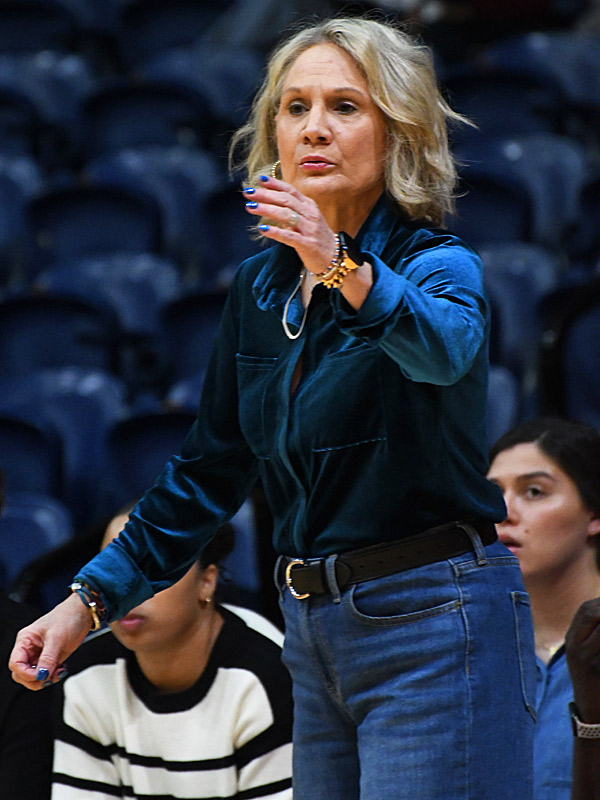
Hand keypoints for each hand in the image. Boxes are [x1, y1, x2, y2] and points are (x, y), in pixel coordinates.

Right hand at [9, 593, 91, 689]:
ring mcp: (40, 655)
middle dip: (34, 679)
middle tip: (48, 677)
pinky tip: (61, 670)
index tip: (40, 675)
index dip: (25, 673)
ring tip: (58, 672)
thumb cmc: (68, 617)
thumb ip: (48, 658)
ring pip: (33, 676)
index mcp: (25, 640)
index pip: (15, 663)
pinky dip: (52, 676)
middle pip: (21, 673)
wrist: (83, 613)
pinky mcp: (50, 659)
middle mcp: (30, 649)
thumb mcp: (57, 637)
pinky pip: (46, 674)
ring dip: (45, 679)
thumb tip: (42, 674)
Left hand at [244, 174, 337, 274]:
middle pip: (286, 200)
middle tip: (248, 192)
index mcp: (309, 206)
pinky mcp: (308, 245)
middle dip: (266, 195)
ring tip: (251, 207)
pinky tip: (262, 229)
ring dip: (267, 209)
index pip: (291, 191)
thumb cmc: (317, 238)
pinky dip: (275, 232)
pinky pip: (289, 237)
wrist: (336, 258)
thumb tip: (270, 201)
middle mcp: (310, 215)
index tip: (260, 179)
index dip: (275, 184)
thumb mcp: (307, 220)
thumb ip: (291, 211)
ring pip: (287, 215)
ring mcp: (310, 230)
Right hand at [566, 597, 599, 720]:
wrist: (592, 713)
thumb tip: (599, 611)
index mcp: (571, 641)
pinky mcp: (597, 668)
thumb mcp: (586, 656)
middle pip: (590, 613)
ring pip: (598, 626)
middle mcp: (575, 646)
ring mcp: (585, 657)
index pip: (585, 610)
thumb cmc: (594, 682)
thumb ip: (592, 636)